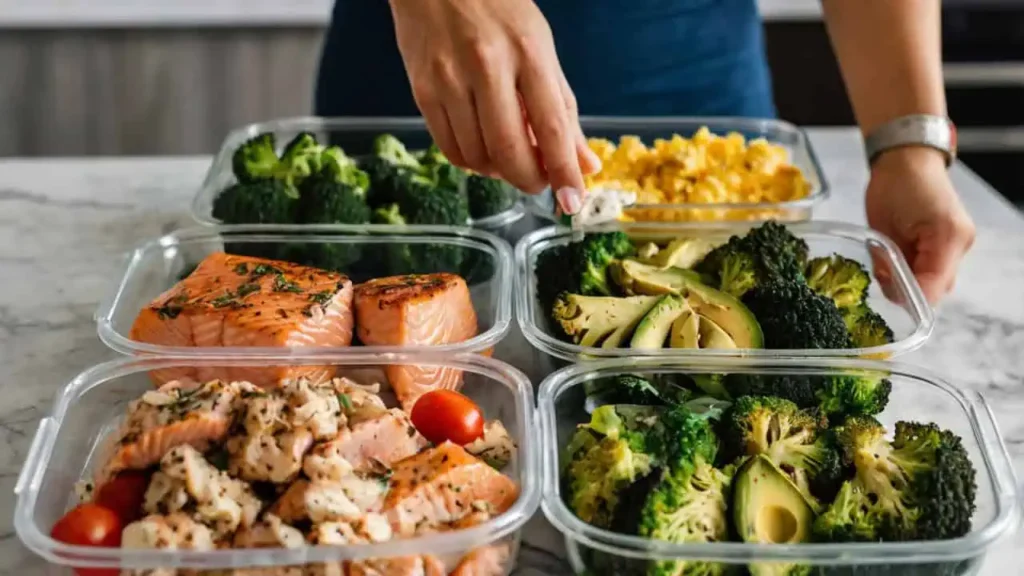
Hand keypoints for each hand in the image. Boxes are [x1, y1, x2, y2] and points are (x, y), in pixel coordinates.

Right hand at [389, 0, 599, 205]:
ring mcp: (449, 80)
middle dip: (529, 180)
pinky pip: (450, 149)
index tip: (572, 202)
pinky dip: (472, 162)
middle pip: (508, 150)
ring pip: (477, 157)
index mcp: (528, 52)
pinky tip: (482, 149)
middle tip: (539, 180)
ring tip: (509, 156)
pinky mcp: (421, 91)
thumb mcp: (541, 48)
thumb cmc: (497, 9)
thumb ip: (563, 109)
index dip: (563, 172)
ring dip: (499, 172)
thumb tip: (586, 163)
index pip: (551, 126)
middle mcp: (487, 66)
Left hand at [865, 146, 975, 303]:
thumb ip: (887, 263)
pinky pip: (937, 269)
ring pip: (938, 281)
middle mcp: (960, 243)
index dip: (909, 300)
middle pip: (938, 289)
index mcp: (945, 237)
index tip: (888, 302)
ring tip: (890, 267)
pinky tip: (900, 262)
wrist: (908, 159)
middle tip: (883, 281)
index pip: (932, 288)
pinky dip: (918, 271)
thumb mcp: (881, 227)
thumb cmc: (893, 186)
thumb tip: (891, 294)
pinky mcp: (954, 241)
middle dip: (909, 292)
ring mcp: (961, 243)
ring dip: (913, 282)